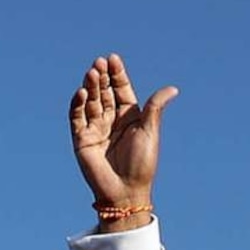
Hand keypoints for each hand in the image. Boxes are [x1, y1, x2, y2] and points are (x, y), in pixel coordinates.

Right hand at [70, 54, 175, 213]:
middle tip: (99, 62)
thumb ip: (155, 107)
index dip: (117, 74)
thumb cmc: (142, 163)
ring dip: (91, 86)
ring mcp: (95, 128)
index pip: (121, 89)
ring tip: (92, 73)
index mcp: (129, 117)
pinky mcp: (81, 139)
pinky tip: (82, 92)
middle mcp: (111, 120)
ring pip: (91, 101)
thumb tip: (173, 88)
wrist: (126, 191)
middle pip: (104, 92)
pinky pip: (77, 117)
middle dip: (102, 77)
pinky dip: (78, 104)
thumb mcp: (150, 131)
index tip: (113, 58)